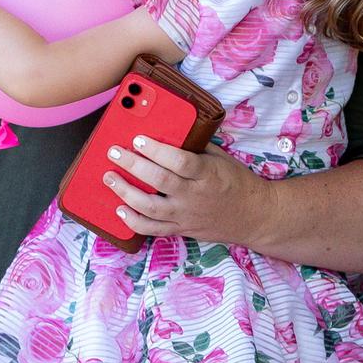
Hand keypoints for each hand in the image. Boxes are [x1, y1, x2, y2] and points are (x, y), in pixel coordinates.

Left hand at [104, 136, 276, 246]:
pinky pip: (152, 229)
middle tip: (114, 153)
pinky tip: (119, 209)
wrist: (253, 216)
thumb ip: (197, 148)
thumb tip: (170, 132)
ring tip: (109, 177)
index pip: (179, 161)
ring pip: (150, 207)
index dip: (157, 150)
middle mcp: (195, 196)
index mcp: (208, 174)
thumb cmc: (237, 182)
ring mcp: (186, 215)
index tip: (139, 139)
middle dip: (133, 165)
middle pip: (159, 181)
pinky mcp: (181, 229)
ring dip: (125, 192)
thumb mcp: (221, 159)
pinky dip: (133, 221)